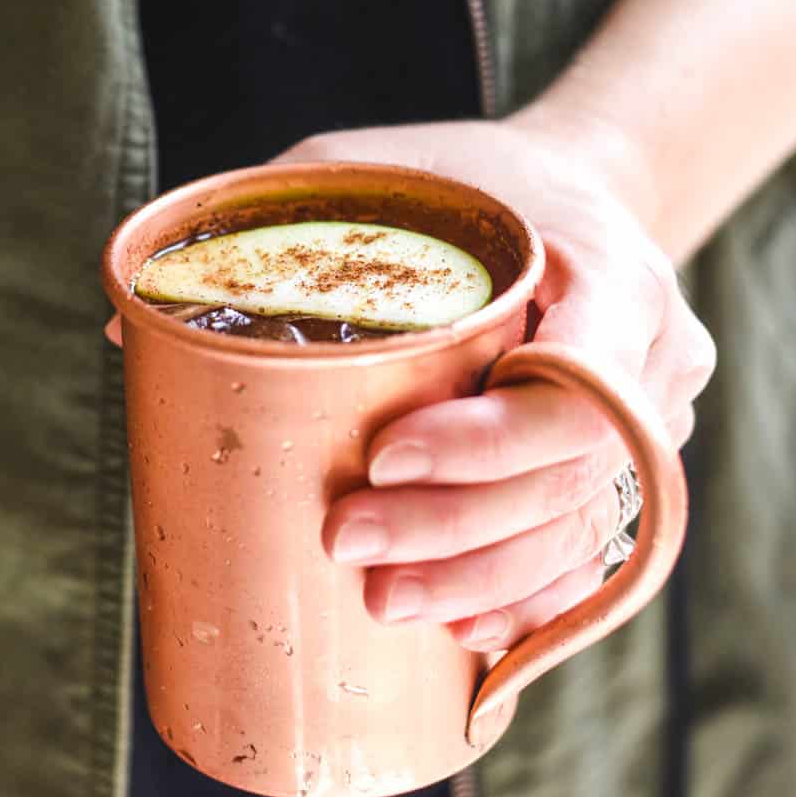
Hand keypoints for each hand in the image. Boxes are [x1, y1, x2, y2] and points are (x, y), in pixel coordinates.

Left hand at [274, 112, 713, 650]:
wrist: (585, 189)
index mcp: (614, 272)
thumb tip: (136, 316)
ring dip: (481, 578)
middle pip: (567, 473)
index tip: (382, 454)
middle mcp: (657, 356)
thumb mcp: (383, 164)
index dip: (484, 440)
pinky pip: (592, 557)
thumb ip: (286, 218)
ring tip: (382, 598)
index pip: (575, 384)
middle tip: (345, 538)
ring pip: (578, 529)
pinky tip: (465, 631)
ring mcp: (659, 423)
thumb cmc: (474, 179)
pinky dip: (528, 598)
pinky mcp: (634, 469)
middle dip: (454, 522)